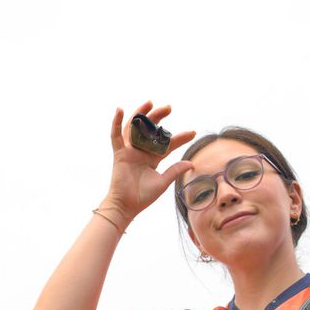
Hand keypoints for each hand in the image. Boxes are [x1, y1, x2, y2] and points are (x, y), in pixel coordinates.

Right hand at [98, 102, 196, 225]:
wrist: (126, 206)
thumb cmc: (142, 197)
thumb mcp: (163, 182)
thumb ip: (175, 171)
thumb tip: (191, 163)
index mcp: (151, 158)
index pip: (167, 144)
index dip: (180, 138)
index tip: (193, 132)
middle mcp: (140, 152)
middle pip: (149, 130)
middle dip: (159, 117)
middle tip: (169, 107)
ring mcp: (129, 151)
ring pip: (134, 128)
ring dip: (141, 114)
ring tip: (150, 102)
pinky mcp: (119, 154)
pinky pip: (116, 136)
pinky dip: (116, 123)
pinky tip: (120, 110)